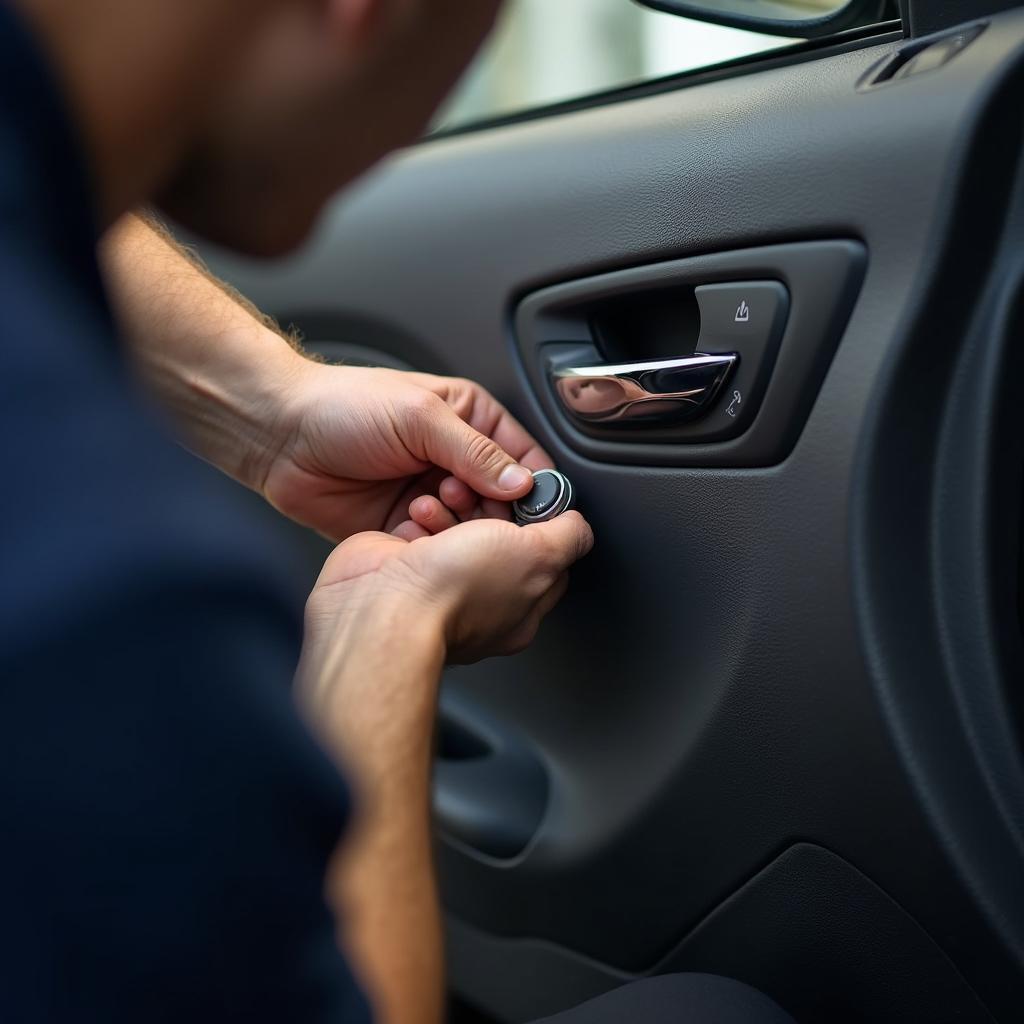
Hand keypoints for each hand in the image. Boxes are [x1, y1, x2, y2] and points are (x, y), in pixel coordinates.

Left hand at [260, 361, 551, 541]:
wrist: (277, 437)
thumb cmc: (340, 407)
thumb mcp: (419, 416)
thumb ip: (475, 451)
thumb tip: (523, 482)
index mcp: (470, 421)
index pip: (524, 459)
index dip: (533, 486)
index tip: (531, 508)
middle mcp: (455, 461)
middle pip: (503, 503)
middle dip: (490, 511)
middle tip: (463, 502)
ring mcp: (431, 495)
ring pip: (471, 530)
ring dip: (457, 528)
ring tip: (427, 507)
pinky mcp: (405, 527)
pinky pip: (435, 548)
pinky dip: (431, 547)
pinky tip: (413, 529)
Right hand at [304, 512, 593, 668]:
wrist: (384, 606)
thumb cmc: (455, 591)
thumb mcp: (537, 555)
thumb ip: (567, 537)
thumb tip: (579, 525)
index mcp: (519, 607)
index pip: (545, 555)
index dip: (540, 518)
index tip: (528, 493)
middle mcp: (479, 600)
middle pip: (498, 533)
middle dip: (489, 504)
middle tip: (482, 491)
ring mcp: (438, 584)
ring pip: (457, 526)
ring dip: (452, 503)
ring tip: (445, 498)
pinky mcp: (403, 569)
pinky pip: (418, 529)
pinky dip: (419, 514)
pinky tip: (419, 512)